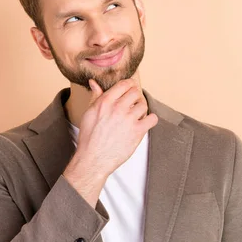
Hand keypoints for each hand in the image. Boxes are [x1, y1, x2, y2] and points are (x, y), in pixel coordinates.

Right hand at [63, 78, 157, 205]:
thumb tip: (94, 82)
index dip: (130, 85)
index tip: (130, 90)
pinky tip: (144, 123)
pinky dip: (150, 120)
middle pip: (136, 92)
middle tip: (133, 104)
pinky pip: (152, 119)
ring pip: (144, 105)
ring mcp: (129, 119)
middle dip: (135, 97)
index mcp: (105, 102)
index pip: (125, 84)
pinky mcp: (137, 132)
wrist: (93, 159)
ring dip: (141, 109)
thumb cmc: (89, 137)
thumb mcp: (89, 113)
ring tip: (136, 116)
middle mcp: (118, 108)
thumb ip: (95, 96)